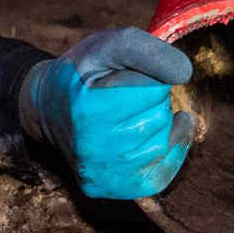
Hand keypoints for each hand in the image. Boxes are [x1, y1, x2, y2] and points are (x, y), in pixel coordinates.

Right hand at [18, 27, 195, 199]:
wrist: (49, 108)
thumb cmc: (82, 73)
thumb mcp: (107, 45)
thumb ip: (146, 49)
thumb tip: (184, 74)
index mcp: (89, 108)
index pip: (155, 89)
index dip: (145, 76)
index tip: (123, 76)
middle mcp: (92, 147)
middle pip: (159, 116)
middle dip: (152, 100)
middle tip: (126, 95)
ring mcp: (100, 172)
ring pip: (162, 143)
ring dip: (157, 123)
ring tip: (134, 112)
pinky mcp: (110, 187)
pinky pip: (160, 174)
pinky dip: (169, 153)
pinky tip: (164, 134)